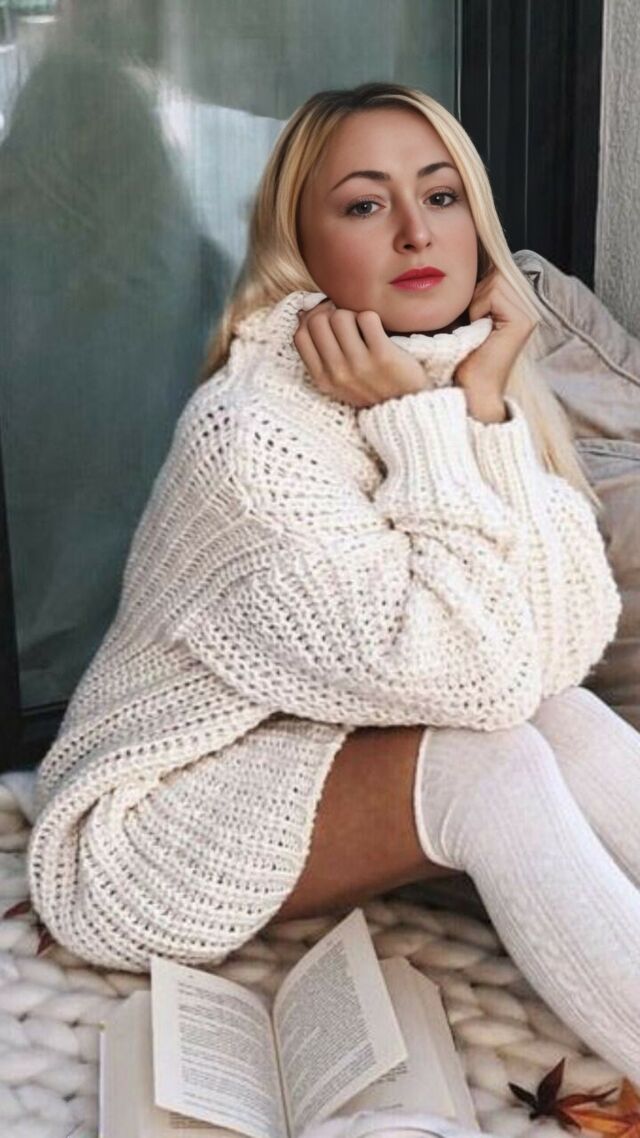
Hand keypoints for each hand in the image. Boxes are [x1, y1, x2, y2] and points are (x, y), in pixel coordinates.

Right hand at [293, 298, 425, 408]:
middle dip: (332, 315)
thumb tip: (305, 313)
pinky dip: (372, 318)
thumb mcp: (338, 381)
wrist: (406, 408)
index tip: (326, 320)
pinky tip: (377, 331)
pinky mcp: (383, 355)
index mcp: (323, 379)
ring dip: (353, 315)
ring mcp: (360, 364)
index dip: (312, 320)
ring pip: (340, 316)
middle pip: (318, 321)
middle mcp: (337, 373)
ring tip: (363, 329)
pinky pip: (367, 318)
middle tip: (348, 324)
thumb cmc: (371, 389)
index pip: (300, 335)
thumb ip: (321, 353)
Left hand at [453, 268, 539, 409]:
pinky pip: (493, 293)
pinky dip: (479, 309)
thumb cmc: (465, 357)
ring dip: (476, 303)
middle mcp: (529, 305)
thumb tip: (469, 261)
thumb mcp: (468, 316)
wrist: (472, 390)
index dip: (476, 289)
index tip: (470, 316)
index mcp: (518, 304)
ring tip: (477, 328)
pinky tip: (481, 331)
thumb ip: (477, 290)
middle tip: (473, 324)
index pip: (496, 271)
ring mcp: (530, 312)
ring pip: (494, 280)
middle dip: (476, 295)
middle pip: (495, 272)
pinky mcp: (524, 319)